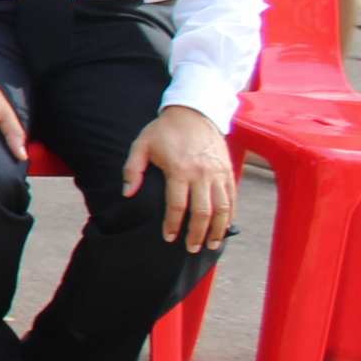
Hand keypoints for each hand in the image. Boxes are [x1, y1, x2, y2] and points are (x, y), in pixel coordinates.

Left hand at [122, 103, 236, 251]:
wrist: (195, 112)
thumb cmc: (165, 130)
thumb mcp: (142, 144)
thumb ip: (132, 170)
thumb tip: (127, 193)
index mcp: (179, 170)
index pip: (177, 206)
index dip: (173, 225)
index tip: (168, 237)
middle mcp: (202, 174)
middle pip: (202, 213)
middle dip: (197, 234)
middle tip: (191, 248)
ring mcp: (218, 173)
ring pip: (222, 209)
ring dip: (217, 230)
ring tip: (211, 245)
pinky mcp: (229, 171)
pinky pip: (232, 198)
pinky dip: (230, 215)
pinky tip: (224, 227)